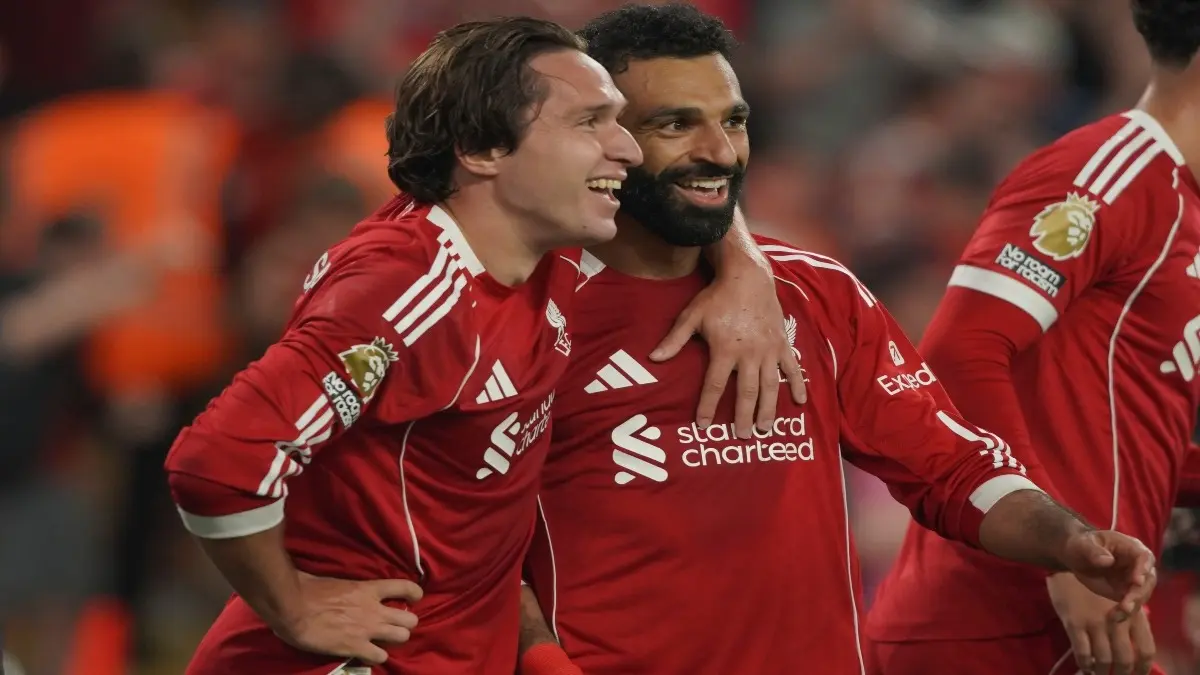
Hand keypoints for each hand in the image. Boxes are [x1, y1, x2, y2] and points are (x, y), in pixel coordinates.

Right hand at [272, 572, 422, 663]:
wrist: (293, 607)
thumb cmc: (307, 589)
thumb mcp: (337, 582)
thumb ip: (350, 587)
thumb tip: (344, 588)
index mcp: (368, 589)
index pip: (404, 587)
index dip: (414, 594)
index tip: (412, 598)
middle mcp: (374, 609)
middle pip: (411, 619)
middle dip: (406, 623)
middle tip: (394, 625)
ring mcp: (368, 630)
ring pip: (402, 637)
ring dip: (395, 640)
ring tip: (384, 641)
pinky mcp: (356, 647)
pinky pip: (380, 656)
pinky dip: (375, 656)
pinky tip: (366, 654)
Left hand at [651, 265, 805, 437]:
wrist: (747, 276)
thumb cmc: (717, 297)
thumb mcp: (692, 316)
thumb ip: (674, 340)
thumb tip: (653, 358)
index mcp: (725, 350)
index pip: (714, 386)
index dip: (707, 407)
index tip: (702, 425)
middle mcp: (749, 354)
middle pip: (747, 392)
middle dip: (744, 416)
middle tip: (743, 436)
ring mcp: (768, 350)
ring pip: (770, 386)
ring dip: (769, 409)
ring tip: (766, 429)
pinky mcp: (782, 343)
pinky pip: (792, 368)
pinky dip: (798, 384)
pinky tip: (800, 402)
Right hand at [1048, 572, 1155, 674]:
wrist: (1069, 557)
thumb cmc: (1095, 577)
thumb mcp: (1118, 594)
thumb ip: (1128, 617)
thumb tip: (1134, 644)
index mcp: (1133, 614)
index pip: (1146, 649)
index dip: (1142, 667)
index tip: (1137, 673)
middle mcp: (1116, 620)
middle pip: (1125, 658)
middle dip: (1122, 673)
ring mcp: (1094, 622)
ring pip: (1104, 659)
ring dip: (1101, 672)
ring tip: (1099, 674)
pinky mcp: (1074, 622)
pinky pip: (1082, 652)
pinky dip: (1084, 664)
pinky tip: (1085, 666)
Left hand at [1058, 530, 1156, 618]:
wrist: (1076, 557)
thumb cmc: (1081, 545)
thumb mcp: (1083, 544)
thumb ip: (1093, 551)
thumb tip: (1107, 561)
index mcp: (1131, 548)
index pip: (1145, 557)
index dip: (1144, 569)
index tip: (1137, 581)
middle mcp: (1137, 565)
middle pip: (1148, 580)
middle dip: (1139, 593)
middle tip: (1127, 605)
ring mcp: (1133, 581)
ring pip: (1141, 595)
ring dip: (1133, 605)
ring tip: (1119, 614)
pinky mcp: (1126, 593)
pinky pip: (1130, 604)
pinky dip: (1124, 612)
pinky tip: (1114, 617)